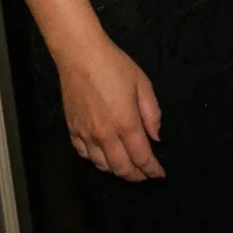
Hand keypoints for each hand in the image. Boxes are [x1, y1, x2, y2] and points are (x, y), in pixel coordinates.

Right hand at [59, 34, 164, 180]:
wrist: (80, 55)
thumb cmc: (114, 66)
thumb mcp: (143, 84)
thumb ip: (152, 113)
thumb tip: (157, 138)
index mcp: (126, 123)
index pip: (142, 158)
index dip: (152, 170)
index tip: (160, 174)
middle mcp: (105, 134)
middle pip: (122, 168)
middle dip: (136, 176)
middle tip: (145, 175)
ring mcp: (86, 134)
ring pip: (102, 166)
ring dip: (117, 171)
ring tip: (127, 168)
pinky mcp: (72, 130)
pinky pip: (84, 155)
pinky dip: (96, 161)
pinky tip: (104, 157)